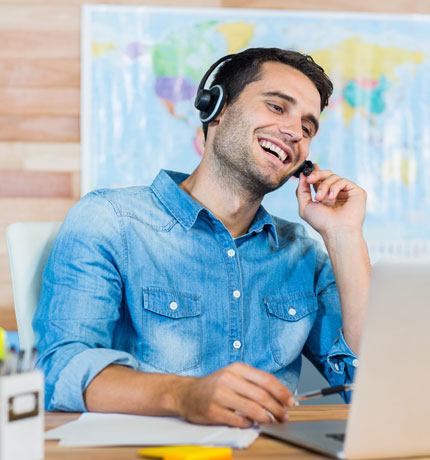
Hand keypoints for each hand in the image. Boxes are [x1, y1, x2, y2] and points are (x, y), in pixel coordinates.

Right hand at [176, 362, 294, 427]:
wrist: (187, 394)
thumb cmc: (215, 386)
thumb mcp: (233, 375)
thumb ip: (253, 382)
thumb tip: (280, 395)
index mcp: (236, 368)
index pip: (266, 379)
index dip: (282, 392)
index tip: (291, 401)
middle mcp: (228, 379)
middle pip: (262, 396)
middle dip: (278, 408)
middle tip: (284, 416)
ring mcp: (220, 395)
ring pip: (253, 409)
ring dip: (266, 418)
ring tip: (271, 421)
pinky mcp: (214, 411)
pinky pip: (239, 421)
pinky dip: (249, 424)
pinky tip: (250, 423)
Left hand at [296, 164, 366, 237]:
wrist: (336, 230)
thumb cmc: (321, 222)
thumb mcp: (305, 206)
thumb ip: (302, 191)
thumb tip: (302, 176)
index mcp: (325, 196)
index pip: (320, 180)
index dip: (315, 172)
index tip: (308, 168)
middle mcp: (336, 193)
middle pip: (327, 174)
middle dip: (316, 175)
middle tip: (309, 179)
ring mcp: (346, 192)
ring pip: (333, 177)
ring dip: (324, 186)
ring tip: (319, 198)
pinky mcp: (356, 192)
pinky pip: (343, 181)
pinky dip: (334, 187)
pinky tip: (331, 198)